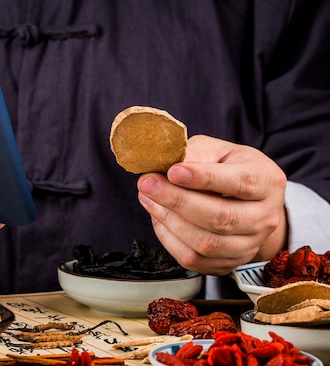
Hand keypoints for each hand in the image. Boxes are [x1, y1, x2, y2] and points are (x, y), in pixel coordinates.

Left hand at [136, 134, 287, 275]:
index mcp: (267, 181)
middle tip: (147, 184)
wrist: (248, 202)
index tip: (173, 171)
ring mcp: (249, 245)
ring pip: (206, 243)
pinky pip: (194, 259)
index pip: (240, 182)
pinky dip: (169, 239)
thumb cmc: (228, 169)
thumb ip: (195, 154)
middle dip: (177, 201)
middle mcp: (264, 217)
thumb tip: (164, 166)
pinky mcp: (229, 263)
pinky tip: (158, 217)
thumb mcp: (217, 150)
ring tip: (148, 198)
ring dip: (169, 220)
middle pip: (221, 218)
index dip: (204, 178)